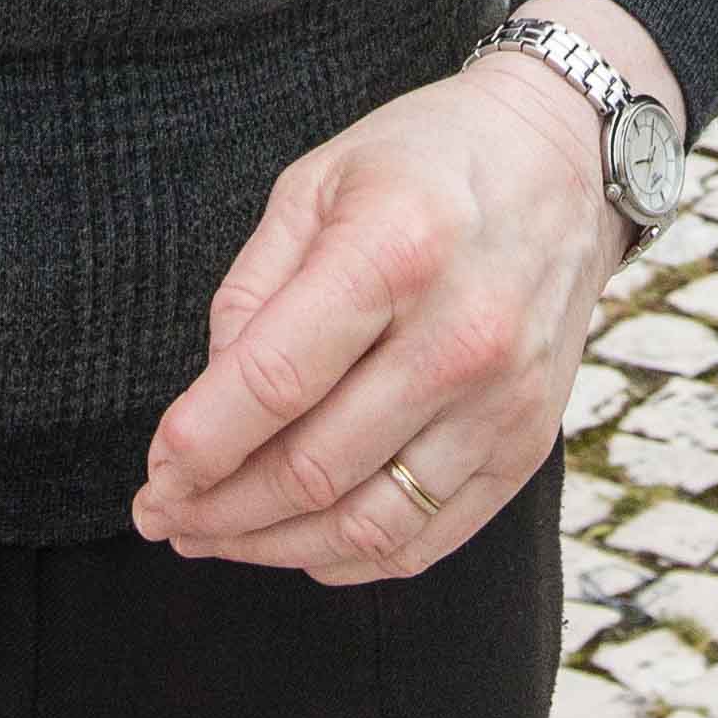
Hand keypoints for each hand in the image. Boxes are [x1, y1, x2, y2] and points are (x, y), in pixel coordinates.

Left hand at [137, 27, 639, 579]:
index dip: (198, 443)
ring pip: (365, 526)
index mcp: (396, 250)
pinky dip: (348, 560)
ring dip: (270, 547)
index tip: (153, 470)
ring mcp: (504, 402)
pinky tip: (297, 543)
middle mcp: (462, 336)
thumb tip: (208, 408)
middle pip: (312, 469)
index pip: (274, 383)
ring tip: (213, 536)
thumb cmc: (422, 162)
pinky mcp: (528, 445)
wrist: (564, 157)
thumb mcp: (317, 183)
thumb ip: (252, 293)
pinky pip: (425, 541)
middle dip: (216, 508)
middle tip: (161, 513)